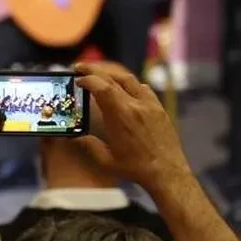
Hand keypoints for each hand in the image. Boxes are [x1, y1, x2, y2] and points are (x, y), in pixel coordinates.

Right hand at [73, 61, 188, 188]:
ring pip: (130, 80)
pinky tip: (126, 89)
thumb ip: (88, 144)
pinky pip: (144, 89)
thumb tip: (74, 136)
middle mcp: (135, 105)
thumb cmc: (135, 169)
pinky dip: (131, 84)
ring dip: (112, 74)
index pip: (101, 87)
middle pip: (113, 78)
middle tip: (82, 68)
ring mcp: (150, 105)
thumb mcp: (106, 160)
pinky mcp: (159, 109)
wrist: (167, 173)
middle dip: (95, 71)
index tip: (77, 79)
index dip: (87, 79)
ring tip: (101, 75)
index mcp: (120, 116)